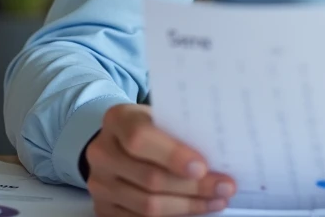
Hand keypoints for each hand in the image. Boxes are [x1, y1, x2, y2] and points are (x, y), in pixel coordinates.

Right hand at [84, 103, 235, 215]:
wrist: (120, 142)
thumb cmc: (152, 126)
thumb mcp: (162, 116)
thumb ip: (181, 129)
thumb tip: (219, 154)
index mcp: (117, 120)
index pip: (140, 138)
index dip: (172, 155)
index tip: (202, 167)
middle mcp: (102, 152)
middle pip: (149, 178)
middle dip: (193, 187)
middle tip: (225, 187)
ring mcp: (99, 183)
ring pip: (147, 206)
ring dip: (188, 206)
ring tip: (216, 200)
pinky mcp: (103, 208)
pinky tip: (196, 208)